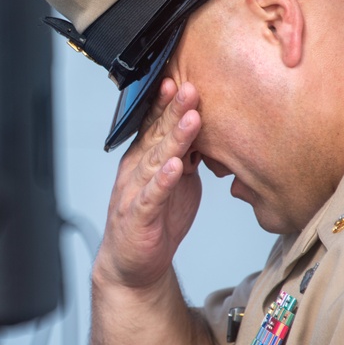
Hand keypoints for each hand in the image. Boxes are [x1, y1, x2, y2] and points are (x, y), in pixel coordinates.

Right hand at [97, 78, 202, 289]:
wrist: (134, 266)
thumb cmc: (156, 222)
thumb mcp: (178, 181)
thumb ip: (188, 155)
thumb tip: (209, 130)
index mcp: (145, 158)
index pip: (155, 125)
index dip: (166, 103)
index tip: (181, 79)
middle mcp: (137, 170)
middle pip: (156, 136)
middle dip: (173, 111)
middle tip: (190, 87)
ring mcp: (136, 192)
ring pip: (156, 160)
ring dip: (173, 139)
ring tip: (190, 120)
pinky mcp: (139, 217)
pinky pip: (152, 196)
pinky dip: (163, 181)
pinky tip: (175, 167)